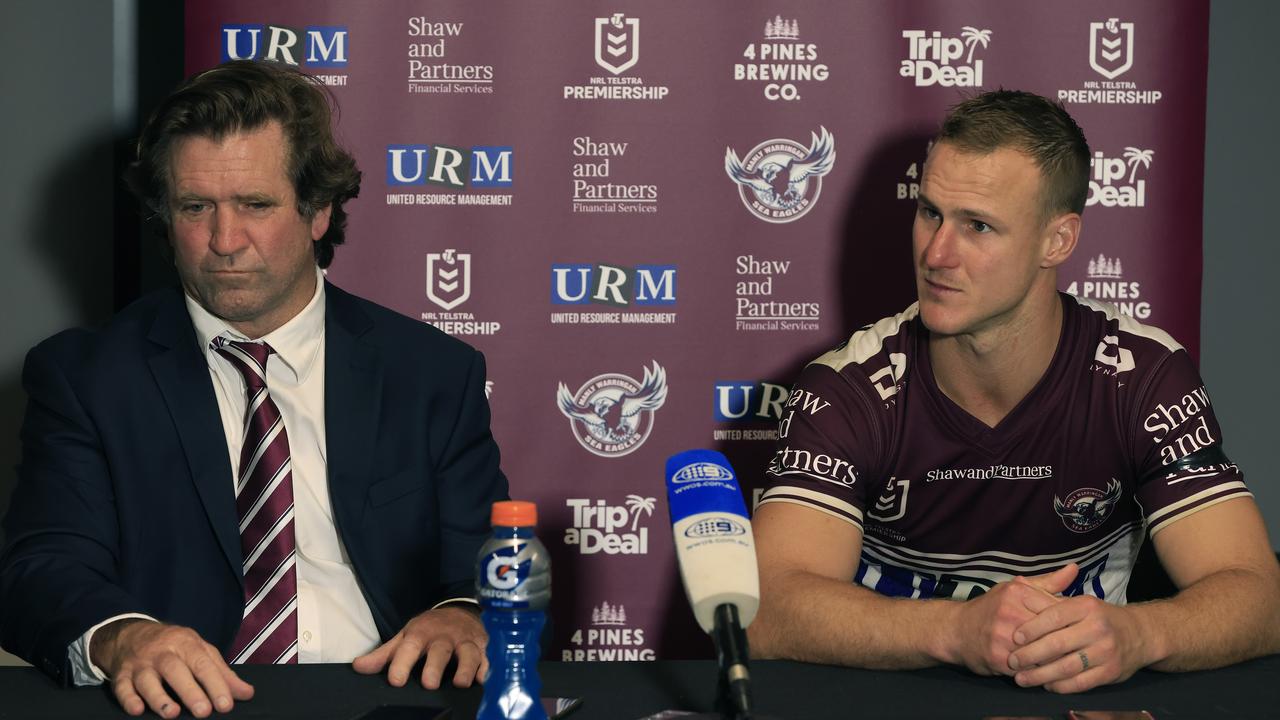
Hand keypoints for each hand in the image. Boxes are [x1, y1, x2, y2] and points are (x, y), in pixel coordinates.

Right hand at [91, 619, 253, 717]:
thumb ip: (223, 673)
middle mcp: (163, 653)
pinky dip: (128, 699)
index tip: (226, 705)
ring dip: (159, 698)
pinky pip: (122, 687)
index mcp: (186, 644)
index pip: (203, 664)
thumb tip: (246, 694)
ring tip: (172, 714)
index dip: (215, 684)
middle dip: (190, 692)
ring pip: (148, 680)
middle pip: (176, 670)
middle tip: (203, 712)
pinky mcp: (121, 675)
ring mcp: (141, 664)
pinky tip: (137, 710)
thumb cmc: (175, 646)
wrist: (131, 633)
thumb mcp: (201, 651)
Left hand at [352, 605, 487, 688]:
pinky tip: (482, 679)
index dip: (403, 663)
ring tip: (460, 683)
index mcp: (421, 634)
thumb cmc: (429, 630)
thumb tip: (357, 667)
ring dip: (465, 667)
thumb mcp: (406, 637)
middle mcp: (444, 637)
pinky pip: (487, 658)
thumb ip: (384, 654)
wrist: (460, 611)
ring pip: (467, 654)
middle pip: (440, 651)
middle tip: (429, 684)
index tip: (396, 680)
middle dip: (435, 666)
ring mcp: (464, 642)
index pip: (410, 647)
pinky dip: (486, 668)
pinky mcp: (482, 648)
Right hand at [943, 564, 1076, 675]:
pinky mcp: (999, 659)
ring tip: (1068, 662)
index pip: (1059, 609)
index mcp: (1017, 592)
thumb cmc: (990, 609)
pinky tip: (1049, 672)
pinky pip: (1032, 669)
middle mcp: (1010, 612)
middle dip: (1069, 643)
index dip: (1073, 622)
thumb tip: (1075, 569)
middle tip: (1081, 650)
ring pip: (1045, 653)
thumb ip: (1047, 583)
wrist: (955, 631)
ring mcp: (1003, 636)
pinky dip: (1043, 672)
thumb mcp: (1015, 590)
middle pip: (1054, 632)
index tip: (1080, 629)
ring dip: (1059, 660)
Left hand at [1009, 586, 1149, 692]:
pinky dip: (1060, 686)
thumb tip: (1018, 587)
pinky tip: (1046, 685)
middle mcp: (1098, 627)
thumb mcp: (1078, 602)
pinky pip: (1080, 683)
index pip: (1053, 616)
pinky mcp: (1110, 672)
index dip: (1032, 628)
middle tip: (1012, 660)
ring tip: (1021, 678)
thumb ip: (1049, 598)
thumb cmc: (1097, 617)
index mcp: (1086, 606)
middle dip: (1030, 654)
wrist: (1139, 634)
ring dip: (1040, 675)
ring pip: (1067, 666)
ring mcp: (1106, 651)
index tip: (1014, 637)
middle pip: (1057, 644)